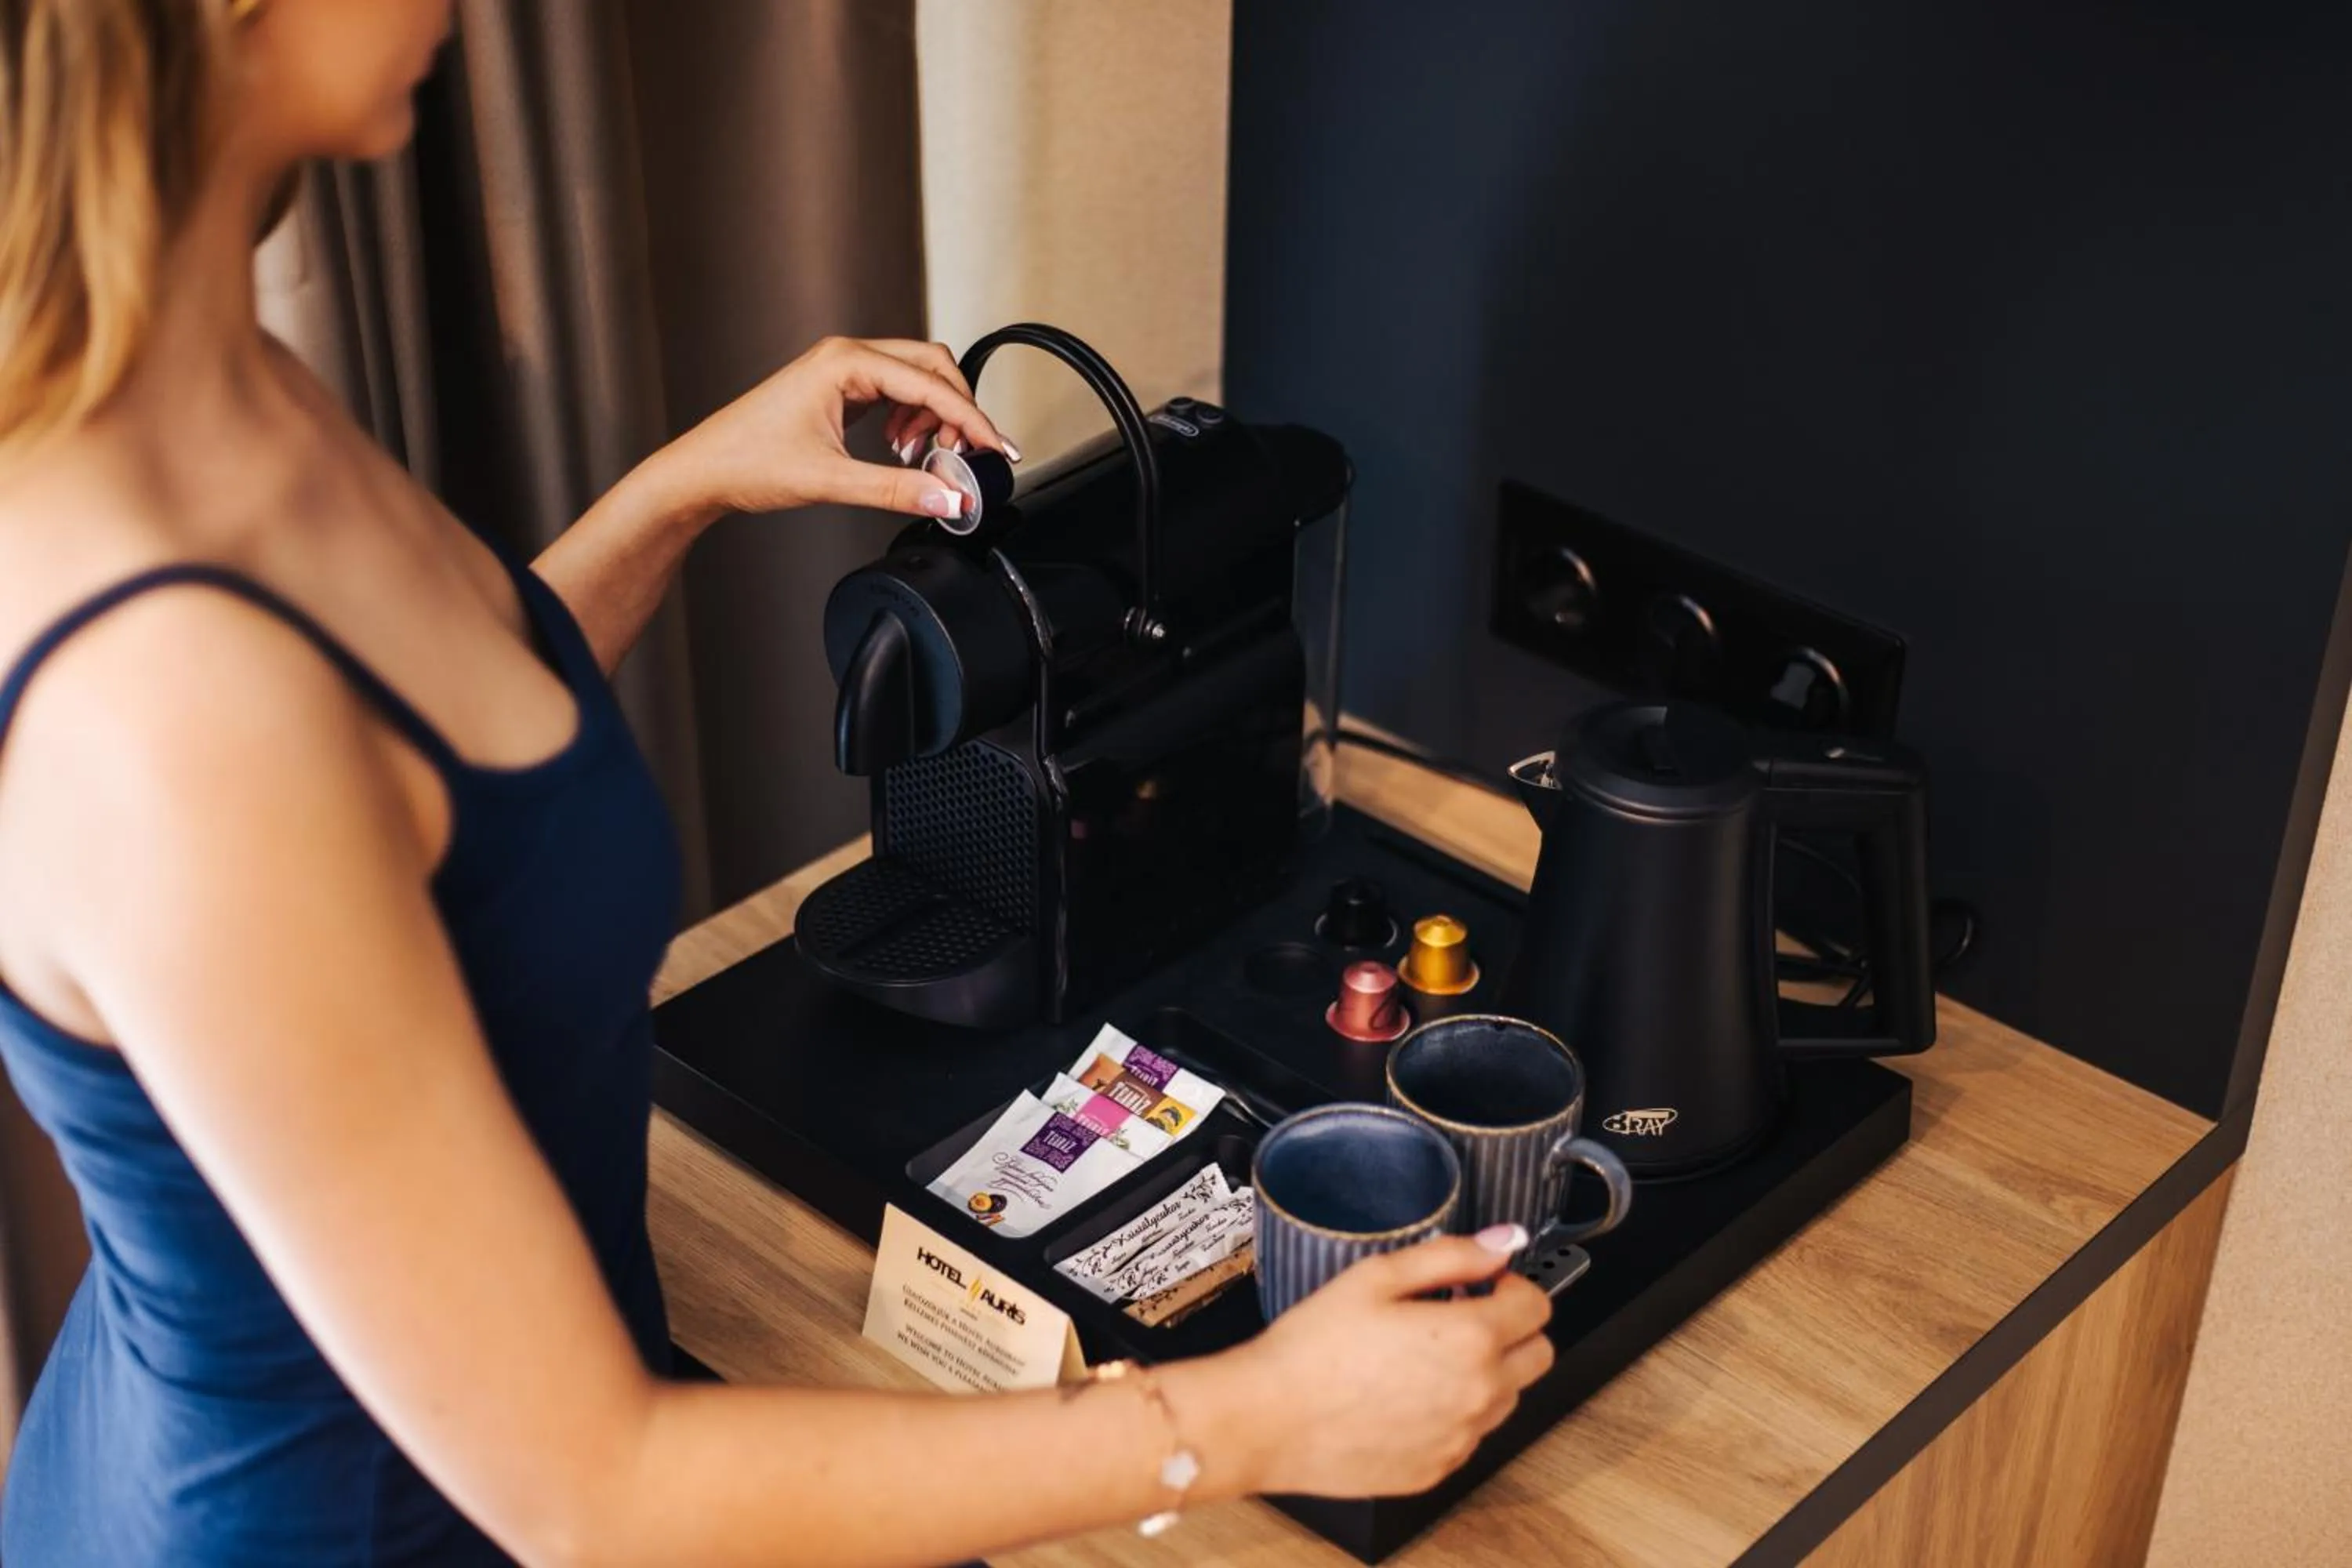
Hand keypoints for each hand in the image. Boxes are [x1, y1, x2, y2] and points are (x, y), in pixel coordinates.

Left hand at [651, 336, 1017, 523]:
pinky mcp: (839, 389)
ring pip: (915, 379)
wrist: (703, 471)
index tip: (998, 448)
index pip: (931, 383)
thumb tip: (949, 495)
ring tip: (921, 457)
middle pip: (932, 367)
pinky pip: (894, 393)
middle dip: (956, 411)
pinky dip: (909, 419)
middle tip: (964, 455)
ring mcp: (842, 370)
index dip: (971, 419)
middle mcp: (846, 356)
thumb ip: (897, 489)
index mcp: (845, 361)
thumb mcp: (831, 480)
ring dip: (932, 417)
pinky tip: (899, 449)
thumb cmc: (747, 462)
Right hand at [1210, 1228, 1554, 1497]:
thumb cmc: (1312, 1348)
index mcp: (1470, 1338)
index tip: (1485, 1283)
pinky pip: (1469, 1436)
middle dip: (1512, 1329)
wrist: (1269, 1420)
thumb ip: (1451, 1255)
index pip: (1536, 1306)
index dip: (1512, 1284)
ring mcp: (1461, 1438)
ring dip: (1487, 1373)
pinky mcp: (1438, 1470)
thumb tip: (1502, 1241)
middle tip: (1463, 1317)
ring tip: (1425, 1358)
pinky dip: (1453, 1414)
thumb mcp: (1377, 1277)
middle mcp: (1479, 1394)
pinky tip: (1405, 1396)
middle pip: (1539, 1355)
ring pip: (1508, 1398)